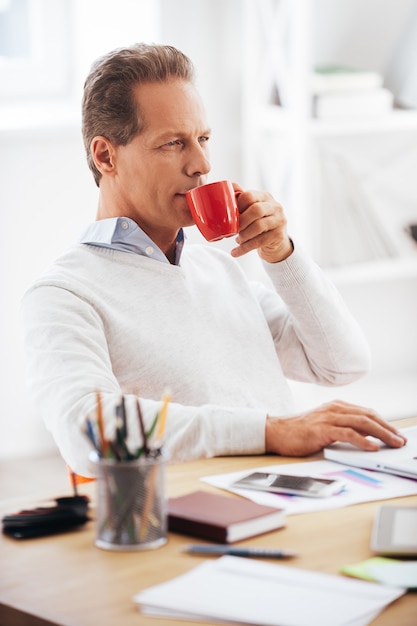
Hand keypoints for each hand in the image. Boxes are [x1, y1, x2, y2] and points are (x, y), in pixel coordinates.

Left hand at [231, 187, 292, 262]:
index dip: (237, 205)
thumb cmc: (259, 224)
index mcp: (265, 197)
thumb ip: (241, 202)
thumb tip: (223, 192)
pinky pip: (259, 241)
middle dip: (241, 221)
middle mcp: (275, 207)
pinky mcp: (279, 235)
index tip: (230, 216)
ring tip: (237, 240)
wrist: (276, 243)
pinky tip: (236, 251)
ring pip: (258, 226)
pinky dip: (245, 248)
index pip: (249, 195)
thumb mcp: (251, 211)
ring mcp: (279, 220)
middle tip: (232, 230)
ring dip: (243, 235)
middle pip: (256, 210)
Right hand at [265, 400, 406, 455]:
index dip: (384, 423)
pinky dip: (363, 441)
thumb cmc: (299, 431)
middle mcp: (334, 409)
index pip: (367, 413)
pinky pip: (348, 434)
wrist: (276, 432)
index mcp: (336, 407)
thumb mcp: (325, 426)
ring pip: (362, 423)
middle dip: (388, 428)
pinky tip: (373, 447)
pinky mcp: (322, 430)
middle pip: (369, 416)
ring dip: (382, 434)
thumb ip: (343, 427)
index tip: (396, 434)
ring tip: (393, 443)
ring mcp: (329, 418)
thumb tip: (367, 437)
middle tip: (400, 440)